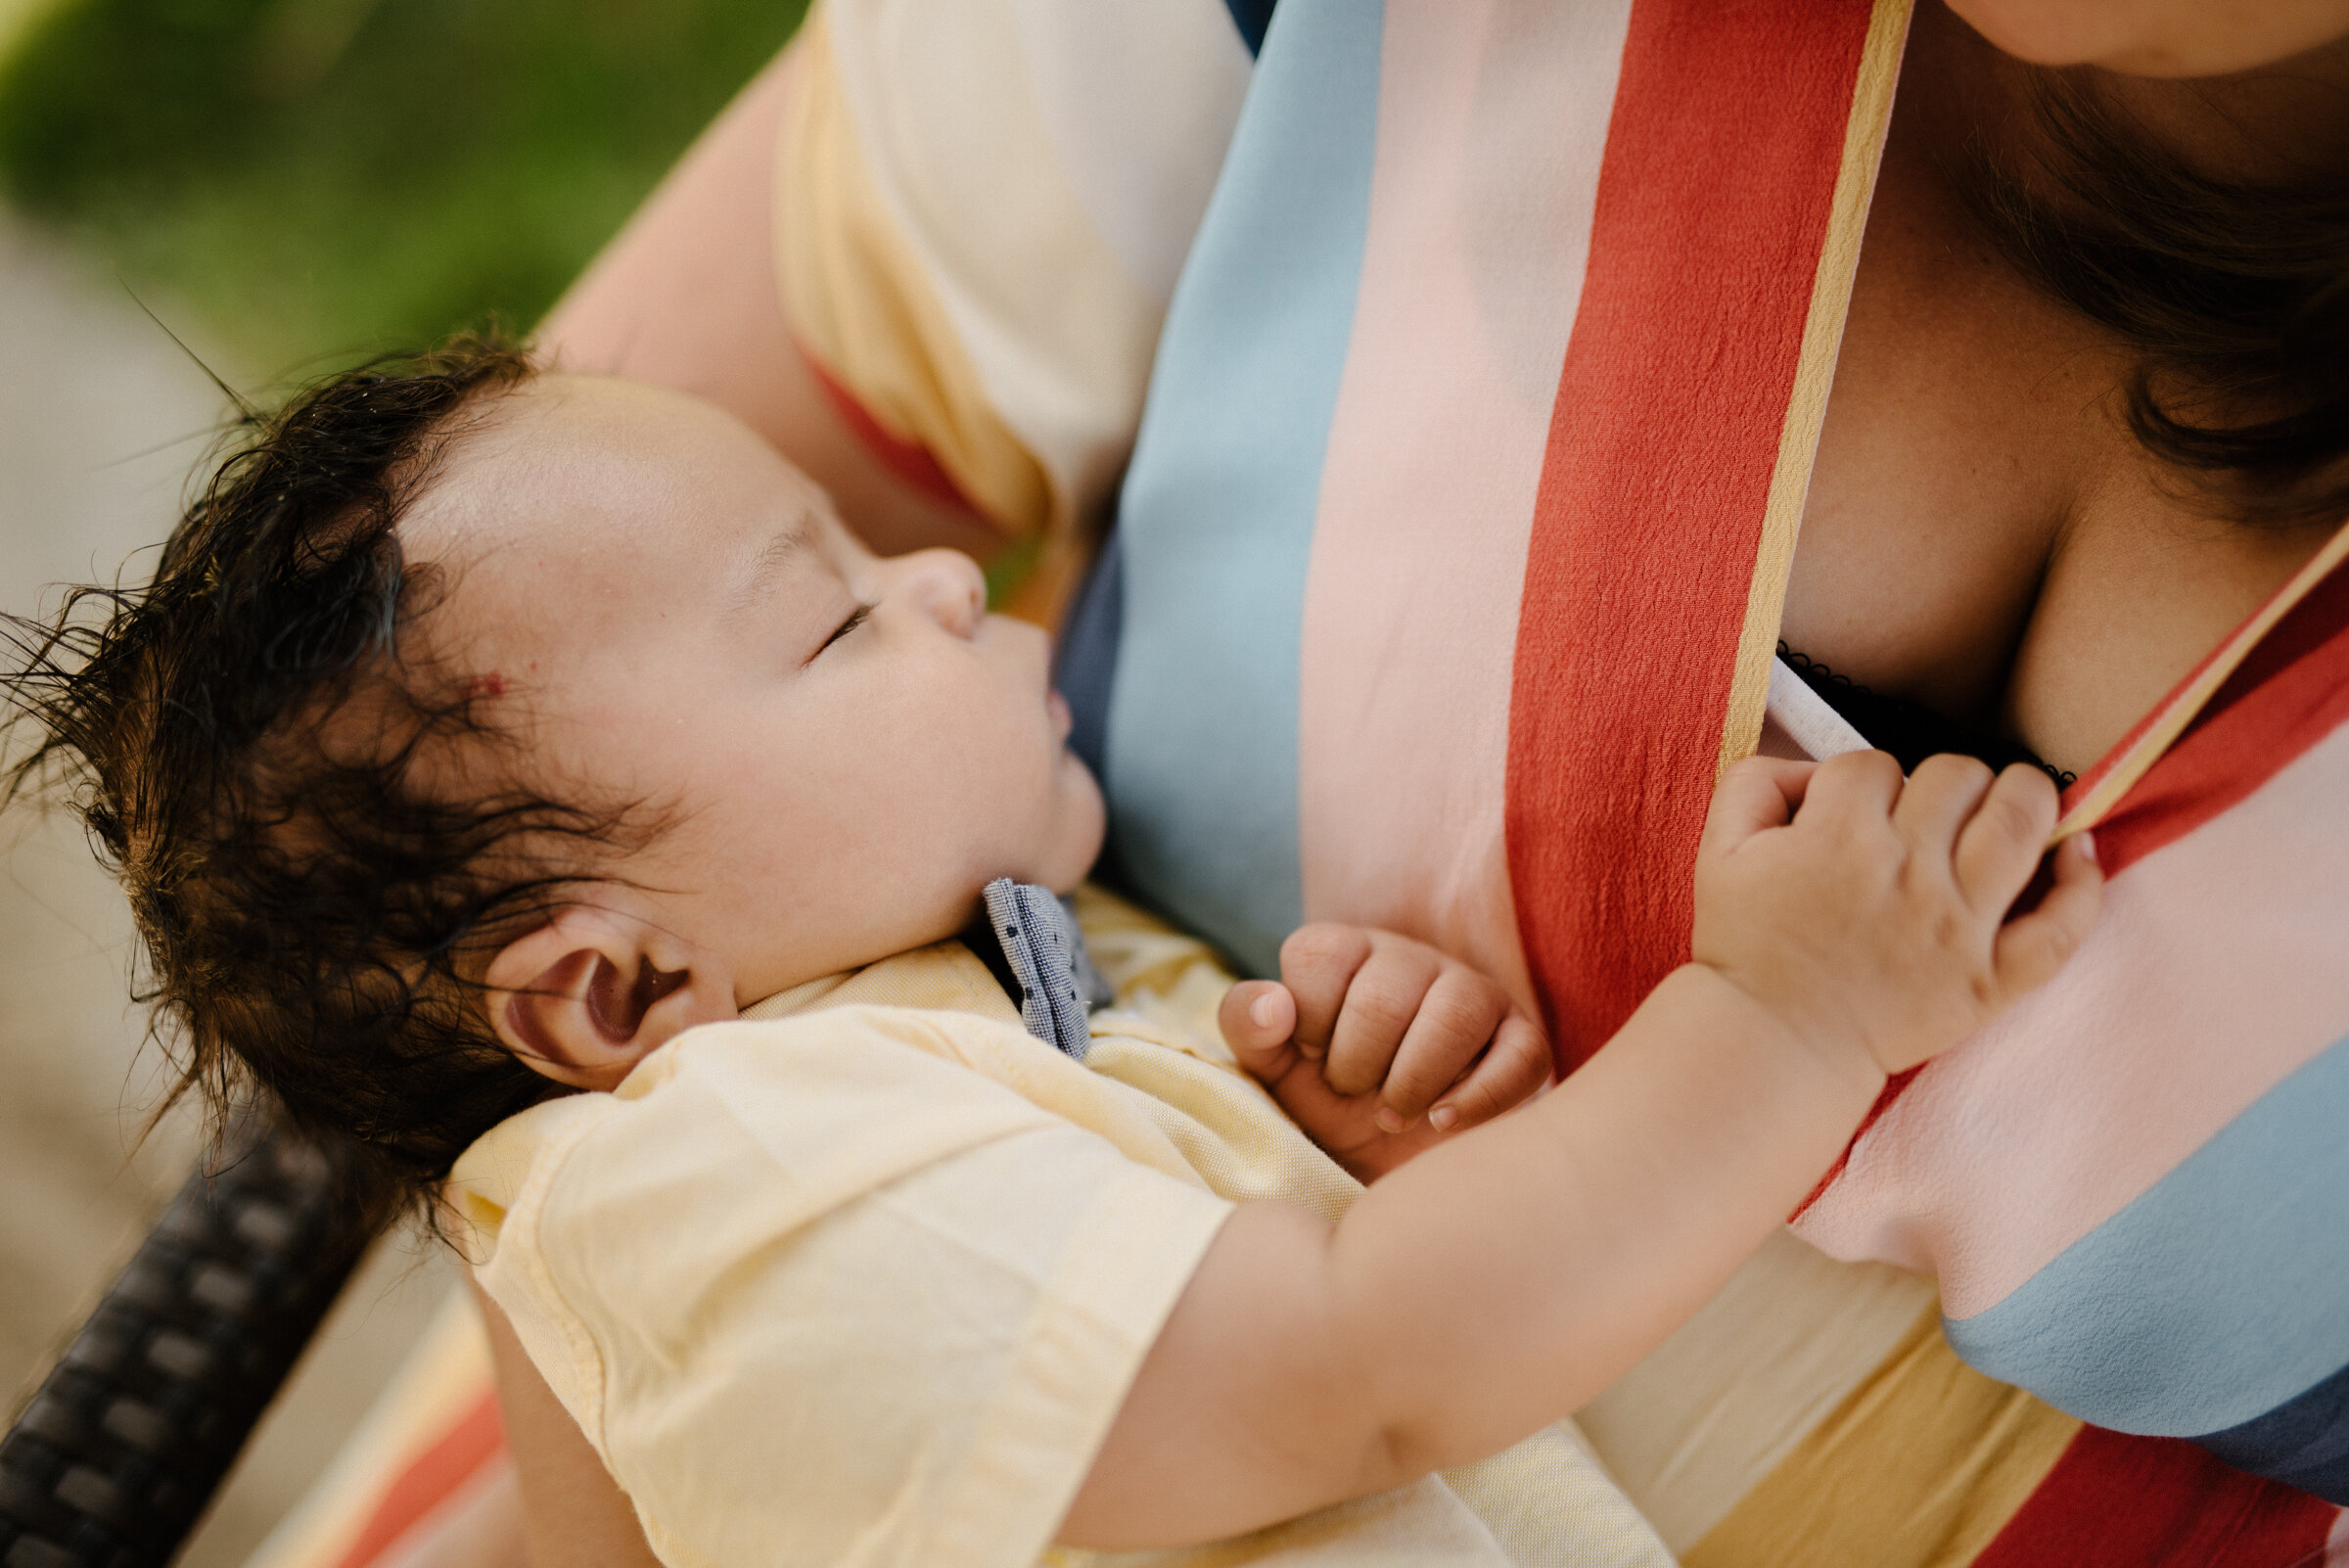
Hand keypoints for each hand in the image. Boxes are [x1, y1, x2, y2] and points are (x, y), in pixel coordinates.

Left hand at [1218, 925, 1551, 1179]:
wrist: (1389, 1160)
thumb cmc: (1327, 1100)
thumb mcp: (1273, 1068)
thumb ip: (1249, 1025)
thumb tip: (1274, 1007)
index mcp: (1347, 950)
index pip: (1318, 955)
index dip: (1307, 1022)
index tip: (1313, 1058)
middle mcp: (1411, 958)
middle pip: (1383, 996)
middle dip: (1356, 1066)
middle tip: (1357, 1097)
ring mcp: (1473, 993)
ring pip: (1454, 1014)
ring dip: (1413, 1082)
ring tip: (1394, 1116)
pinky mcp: (1520, 1040)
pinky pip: (1520, 1056)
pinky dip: (1479, 1098)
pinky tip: (1443, 1124)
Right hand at [1692, 751, 2103, 1085]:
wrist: (1772, 1045)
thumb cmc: (1745, 946)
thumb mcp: (1719, 849)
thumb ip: (1756, 781)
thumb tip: (1814, 767)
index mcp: (1838, 834)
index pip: (1873, 764)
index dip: (1861, 782)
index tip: (1851, 815)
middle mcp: (1906, 871)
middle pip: (1956, 775)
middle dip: (1940, 782)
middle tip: (1927, 813)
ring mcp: (1957, 928)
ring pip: (2021, 821)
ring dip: (2023, 796)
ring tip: (2011, 802)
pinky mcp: (1990, 981)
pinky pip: (2060, 927)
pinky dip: (2081, 884)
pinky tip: (2076, 854)